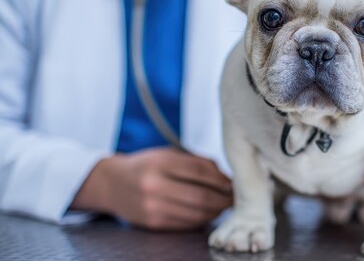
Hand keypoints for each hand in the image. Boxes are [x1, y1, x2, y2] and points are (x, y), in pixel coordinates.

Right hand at [72, 148, 232, 229]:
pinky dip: (203, 218)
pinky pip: (187, 224)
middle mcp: (155, 185)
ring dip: (216, 210)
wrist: (112, 184)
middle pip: (202, 196)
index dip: (222, 178)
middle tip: (236, 197)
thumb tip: (227, 177)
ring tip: (224, 204)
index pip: (201, 171)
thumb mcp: (169, 154)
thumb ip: (198, 163)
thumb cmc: (147, 165)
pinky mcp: (154, 223)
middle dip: (224, 198)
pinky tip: (209, 212)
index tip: (235, 182)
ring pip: (197, 213)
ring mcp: (153, 207)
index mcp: (161, 163)